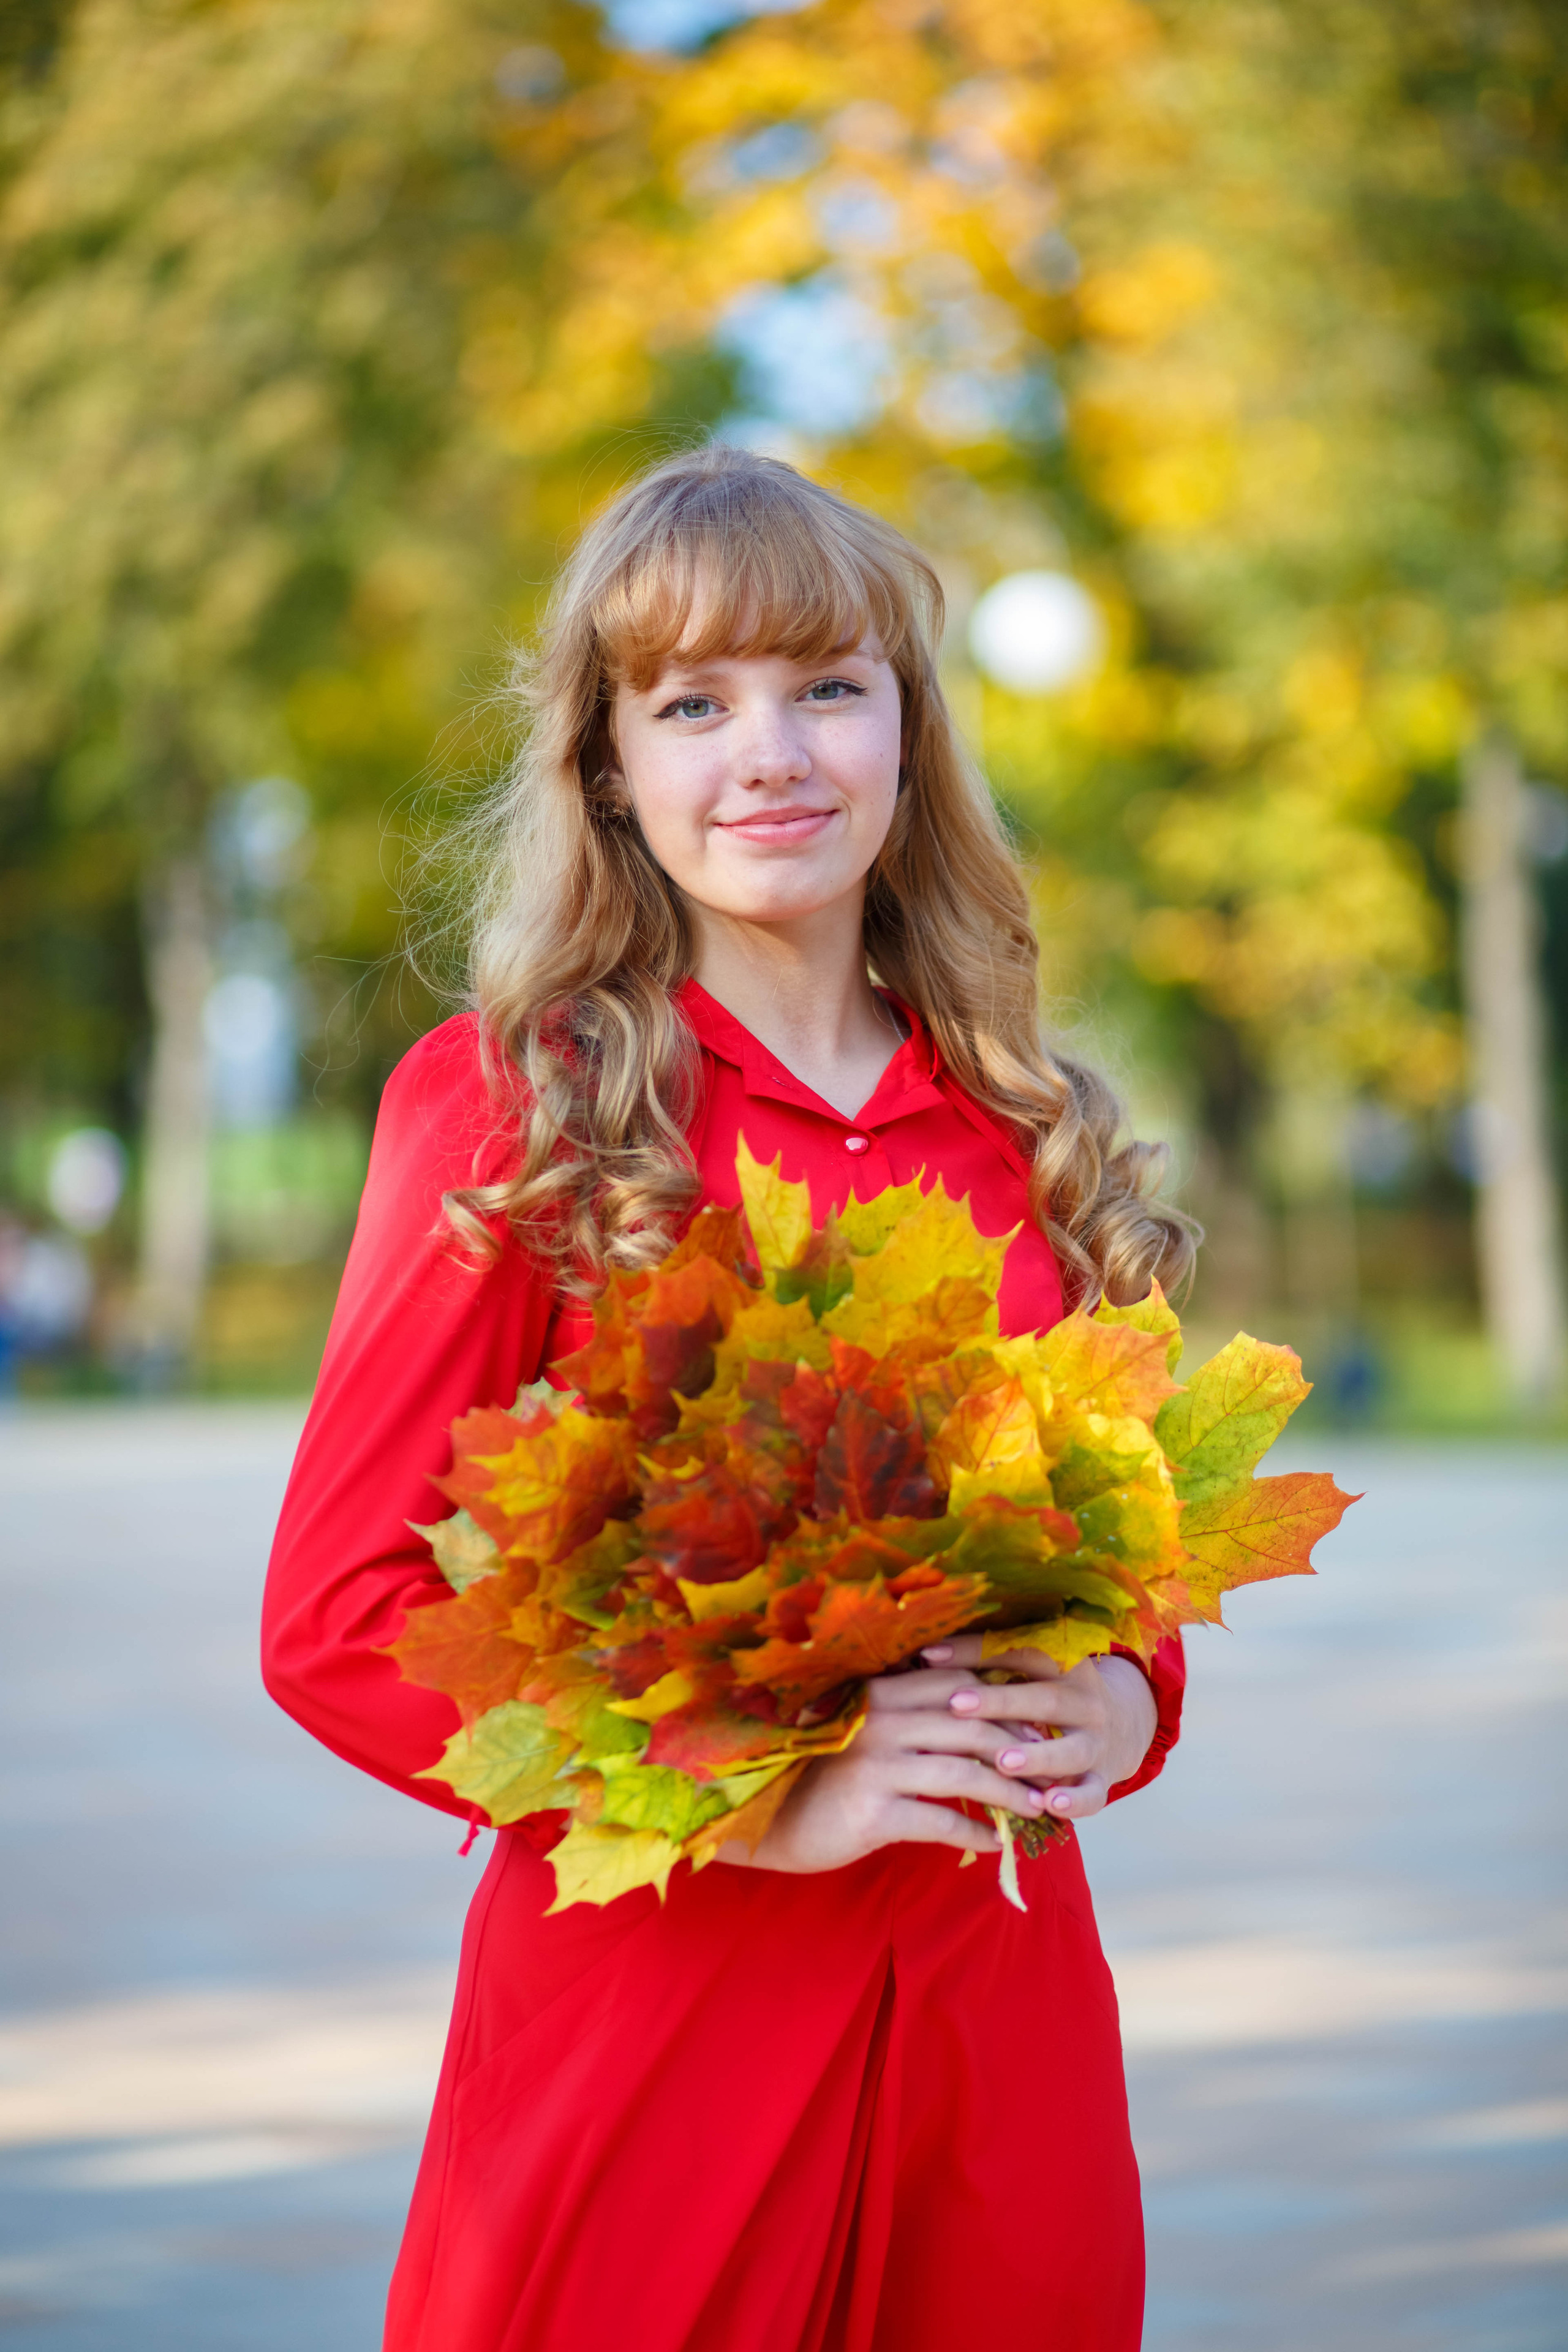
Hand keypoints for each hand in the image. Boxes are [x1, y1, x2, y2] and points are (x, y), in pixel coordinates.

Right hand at [720, 1660, 1057, 1876]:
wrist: (767, 1821)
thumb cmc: (822, 1775)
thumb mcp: (863, 1733)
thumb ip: (908, 1718)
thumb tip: (977, 1721)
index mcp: (879, 1693)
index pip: (959, 1685)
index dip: (1004, 1704)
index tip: (1036, 1728)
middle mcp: (879, 1721)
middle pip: (971, 1727)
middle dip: (1019, 1749)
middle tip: (1050, 1771)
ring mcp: (875, 1766)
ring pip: (965, 1775)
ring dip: (1009, 1794)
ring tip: (1036, 1809)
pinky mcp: (872, 1814)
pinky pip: (941, 1822)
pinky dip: (975, 1832)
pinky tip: (995, 1842)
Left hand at [925, 1637, 1158, 1824]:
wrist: (1122, 1726)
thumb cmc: (1049, 1696)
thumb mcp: (1030, 1672)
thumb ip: (984, 1664)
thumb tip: (919, 1655)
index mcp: (1062, 1662)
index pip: (1018, 1651)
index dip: (974, 1651)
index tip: (930, 1655)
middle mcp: (1084, 1699)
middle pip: (1044, 1698)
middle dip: (1000, 1702)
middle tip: (957, 1705)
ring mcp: (1096, 1742)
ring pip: (1070, 1749)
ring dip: (1036, 1756)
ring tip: (1002, 1761)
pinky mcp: (1102, 1779)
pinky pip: (1093, 1793)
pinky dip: (1074, 1802)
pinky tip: (1049, 1804)